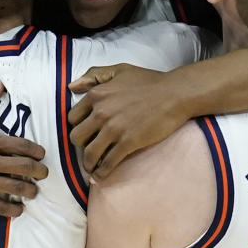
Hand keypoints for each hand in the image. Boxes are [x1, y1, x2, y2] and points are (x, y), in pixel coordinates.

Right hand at [0, 84, 48, 216]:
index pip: (19, 144)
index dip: (36, 150)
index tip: (41, 154)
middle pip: (22, 167)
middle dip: (39, 171)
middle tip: (43, 173)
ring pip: (13, 188)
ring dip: (29, 191)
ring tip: (34, 191)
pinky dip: (11, 210)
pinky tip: (18, 210)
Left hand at [68, 64, 189, 180]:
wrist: (175, 94)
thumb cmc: (149, 81)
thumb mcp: (120, 70)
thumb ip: (94, 75)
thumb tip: (72, 86)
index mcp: (97, 95)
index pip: (72, 118)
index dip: (78, 126)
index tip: (86, 132)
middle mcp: (101, 112)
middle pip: (76, 137)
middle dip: (81, 145)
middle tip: (90, 147)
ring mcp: (114, 129)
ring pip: (89, 153)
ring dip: (88, 163)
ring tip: (91, 167)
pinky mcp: (128, 142)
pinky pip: (107, 163)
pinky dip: (101, 173)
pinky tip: (100, 177)